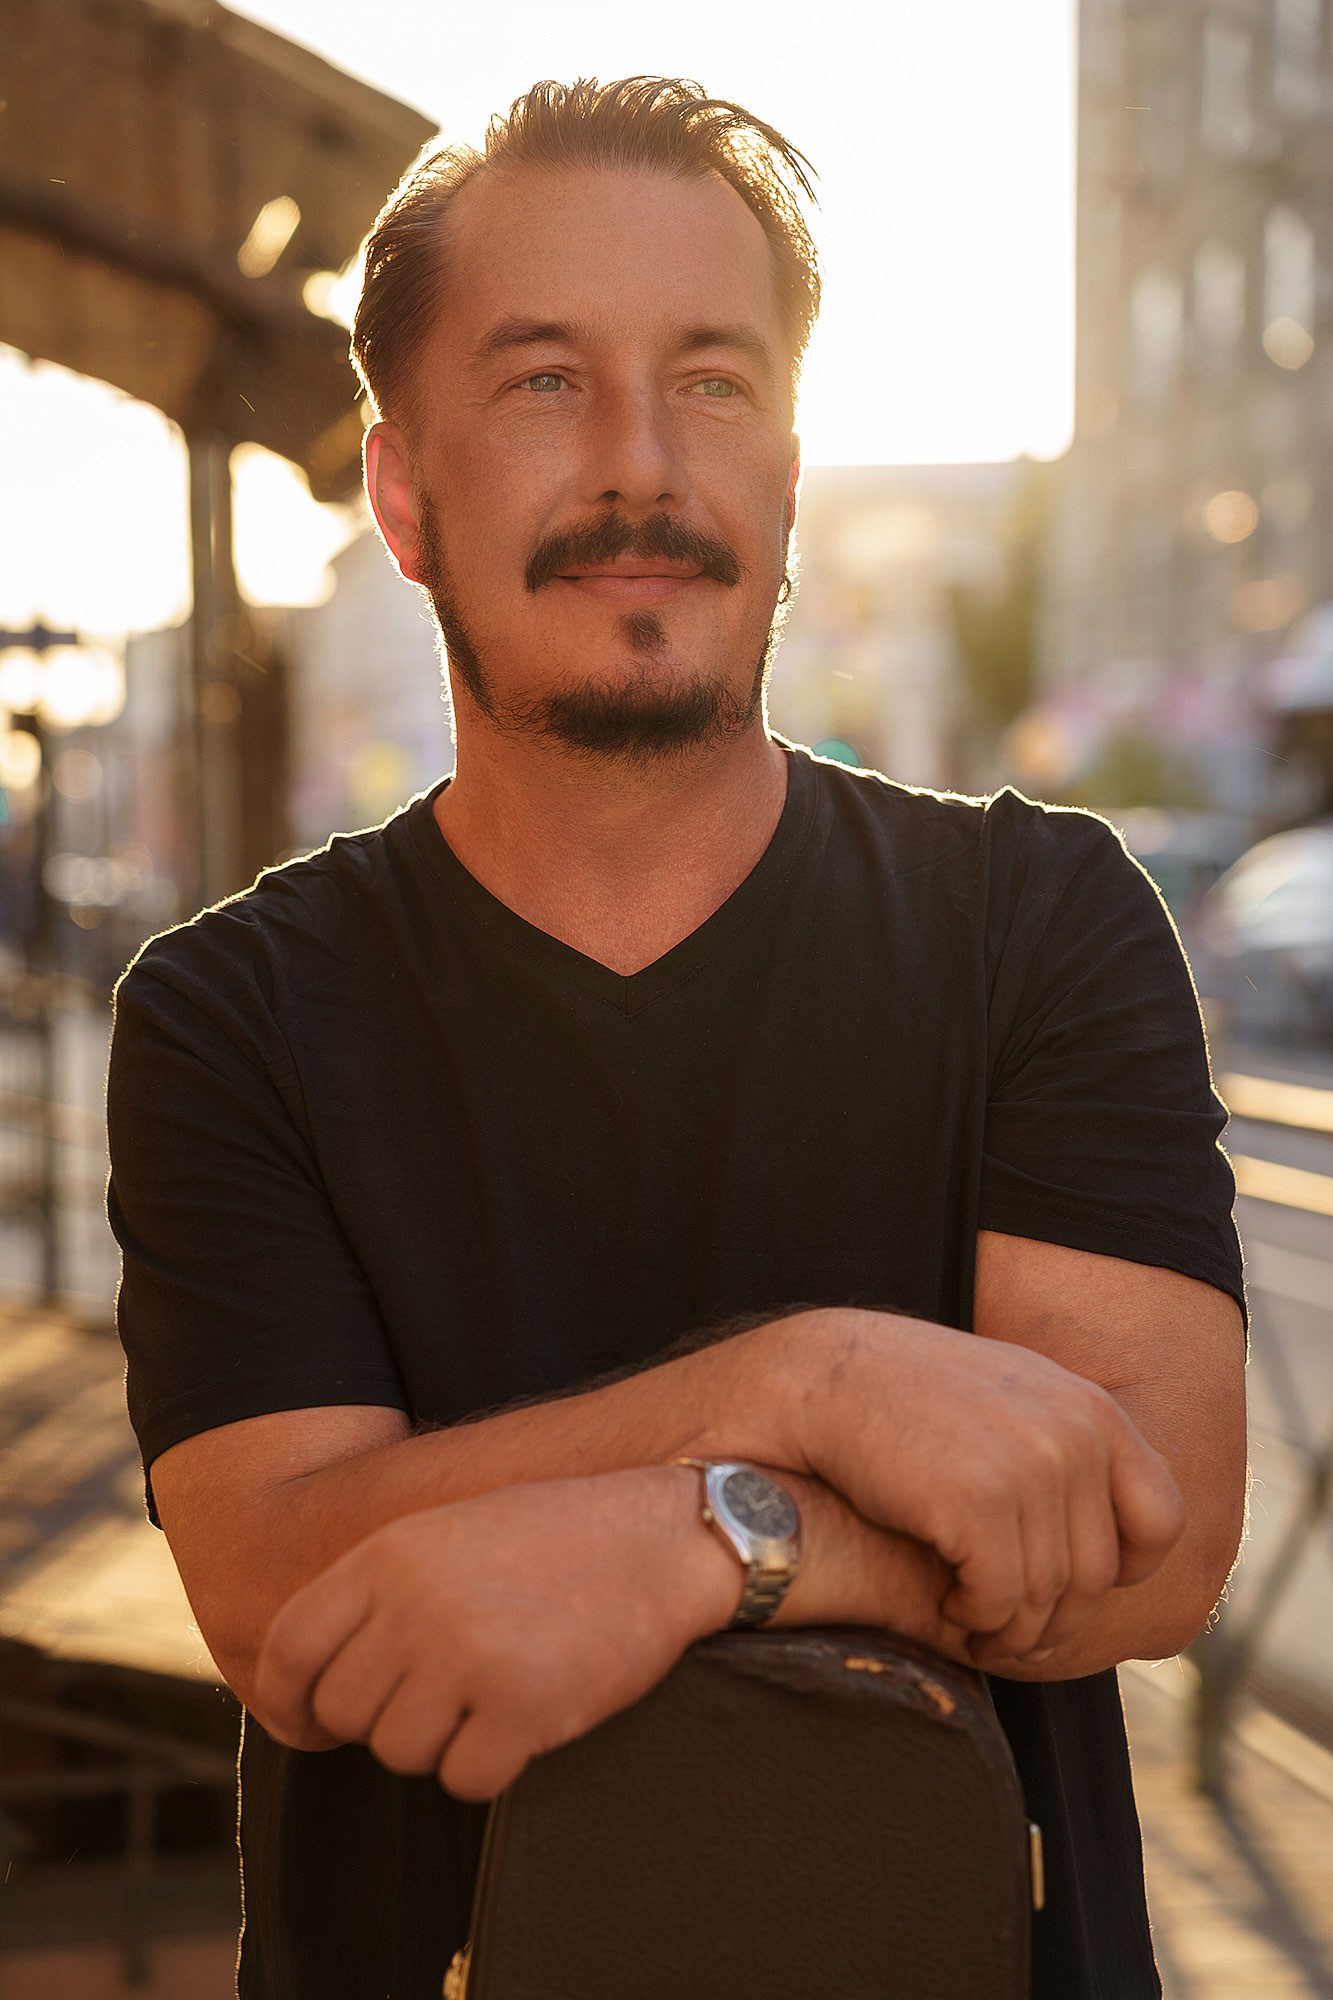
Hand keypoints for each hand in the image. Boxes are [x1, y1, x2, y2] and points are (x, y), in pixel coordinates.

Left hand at [250, 1467, 739, 1799]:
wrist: (663, 1538)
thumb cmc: (557, 1537)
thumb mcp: (448, 1533)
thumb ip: (378, 1593)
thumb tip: (313, 1684)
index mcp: (389, 1555)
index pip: (289, 1647)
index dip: (288, 1701)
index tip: (309, 1726)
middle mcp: (417, 1605)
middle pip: (345, 1711)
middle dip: (383, 1720)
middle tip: (440, 1700)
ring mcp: (468, 1658)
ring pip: (400, 1752)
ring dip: (440, 1742)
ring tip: (490, 1696)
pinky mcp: (524, 1709)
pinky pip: (463, 1779)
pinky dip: (489, 1766)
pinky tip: (521, 1722)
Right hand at [768, 1310, 1185, 1666]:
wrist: (822, 1378)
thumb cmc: (909, 1398)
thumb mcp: (1012, 1400)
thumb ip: (1070, 1451)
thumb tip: (1117, 1547)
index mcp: (1093, 1409)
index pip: (1162, 1520)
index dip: (1121, 1571)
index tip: (1066, 1584)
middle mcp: (1076, 1434)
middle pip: (1098, 1575)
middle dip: (1053, 1618)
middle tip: (1008, 1630)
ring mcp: (1031, 1466)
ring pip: (1049, 1598)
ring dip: (1011, 1627)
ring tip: (976, 1623)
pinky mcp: (979, 1502)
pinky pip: (1003, 1601)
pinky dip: (978, 1620)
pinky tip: (949, 1604)